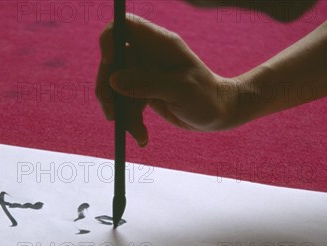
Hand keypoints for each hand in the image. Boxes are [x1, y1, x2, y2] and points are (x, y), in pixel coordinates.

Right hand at [95, 14, 239, 146]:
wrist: (218, 114)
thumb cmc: (206, 97)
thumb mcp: (179, 90)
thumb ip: (146, 83)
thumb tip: (113, 80)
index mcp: (160, 43)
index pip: (124, 26)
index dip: (110, 40)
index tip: (109, 64)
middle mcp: (148, 54)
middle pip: (111, 63)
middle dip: (108, 90)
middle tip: (112, 115)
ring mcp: (143, 72)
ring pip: (115, 87)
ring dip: (121, 113)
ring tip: (138, 134)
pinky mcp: (142, 90)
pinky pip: (125, 103)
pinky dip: (130, 120)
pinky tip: (142, 137)